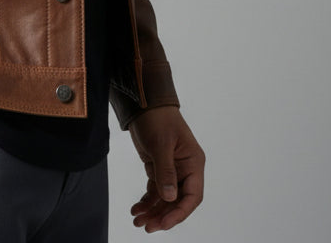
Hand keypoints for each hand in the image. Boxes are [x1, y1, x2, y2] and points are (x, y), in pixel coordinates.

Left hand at [128, 106, 204, 231]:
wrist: (144, 104)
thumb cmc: (158, 118)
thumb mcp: (161, 144)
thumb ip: (165, 171)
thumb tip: (170, 198)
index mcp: (193, 163)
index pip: (192, 196)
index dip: (179, 213)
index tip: (164, 224)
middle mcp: (185, 170)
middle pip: (178, 202)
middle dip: (163, 216)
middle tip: (147, 227)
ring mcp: (172, 171)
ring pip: (165, 199)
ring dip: (153, 212)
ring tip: (138, 221)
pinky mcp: (158, 169)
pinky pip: (155, 191)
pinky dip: (146, 202)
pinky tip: (136, 209)